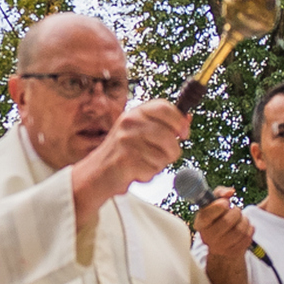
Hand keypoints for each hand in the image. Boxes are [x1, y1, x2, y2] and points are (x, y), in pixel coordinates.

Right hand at [72, 100, 189, 205]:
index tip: (184, 133)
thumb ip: (162, 125)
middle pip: (169, 136)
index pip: (165, 107)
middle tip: (160, 156)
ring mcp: (126, 140)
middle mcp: (130, 122)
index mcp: (135, 112)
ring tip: (142, 163)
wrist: (95, 173)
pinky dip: (148, 175)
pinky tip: (135, 172)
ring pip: (163, 155)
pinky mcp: (126, 159)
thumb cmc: (121, 153)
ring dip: (157, 165)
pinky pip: (153, 169)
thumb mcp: (140, 132)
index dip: (179, 121)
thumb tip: (188, 118)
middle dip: (171, 151)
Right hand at [192, 189, 253, 267]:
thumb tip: (230, 191)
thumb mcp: (214, 204)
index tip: (226, 203)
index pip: (208, 214)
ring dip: (244, 220)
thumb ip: (220, 193)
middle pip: (227, 221)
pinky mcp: (234, 252)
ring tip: (241, 219)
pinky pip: (248, 236)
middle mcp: (208, 237)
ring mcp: (221, 247)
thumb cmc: (218, 218)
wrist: (222, 244)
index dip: (220, 206)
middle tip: (235, 211)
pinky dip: (249, 229)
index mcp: (201, 223)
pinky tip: (244, 228)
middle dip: (236, 212)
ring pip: (240, 229)